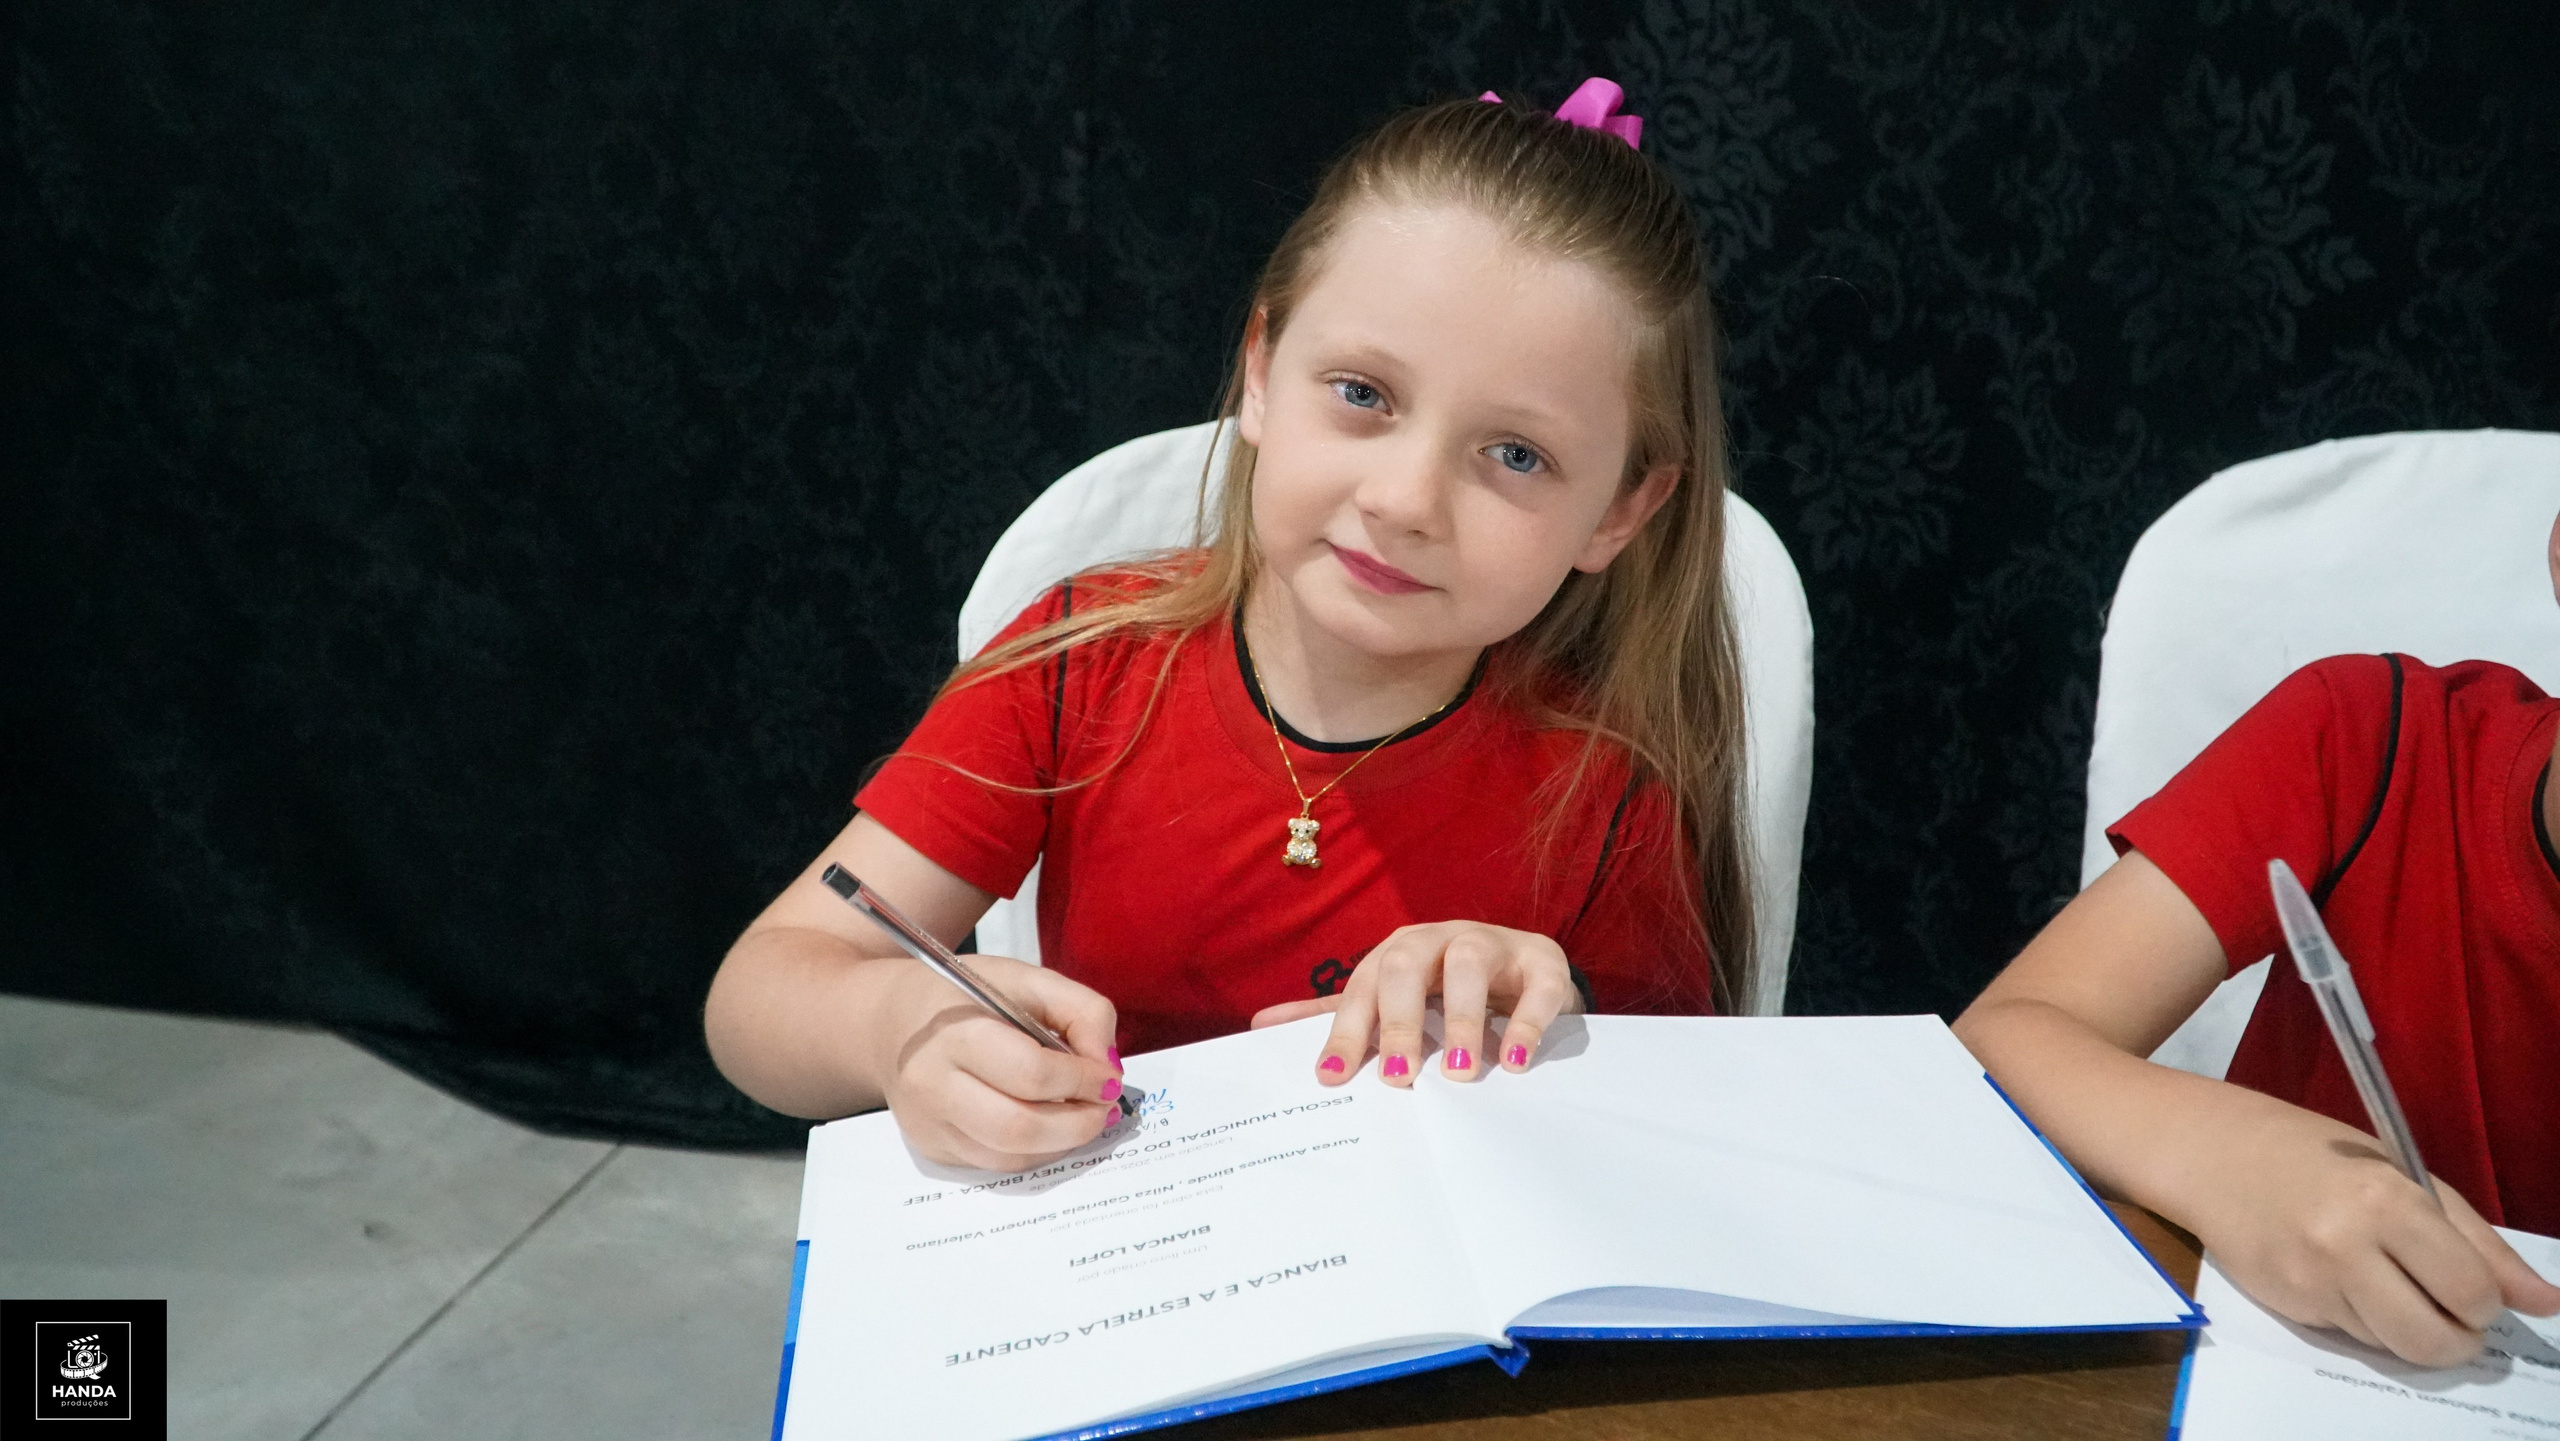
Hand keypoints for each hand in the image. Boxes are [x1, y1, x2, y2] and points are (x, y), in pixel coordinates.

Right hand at [867, 954, 1126, 1172]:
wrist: (890, 1022)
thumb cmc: (965, 997)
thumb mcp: (1026, 980)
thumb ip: (1081, 1010)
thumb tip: (1107, 1065)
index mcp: (954, 1032)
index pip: (1030, 1073)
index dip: (1081, 1081)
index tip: (1109, 1078)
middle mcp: (932, 1085)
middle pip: (1019, 1126)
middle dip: (1078, 1124)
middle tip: (1105, 1108)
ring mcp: (928, 1124)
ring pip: (1010, 1155)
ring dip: (1062, 1143)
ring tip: (1085, 1117)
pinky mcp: (932, 1150)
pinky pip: (996, 1164)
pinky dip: (1036, 1151)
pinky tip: (1051, 1126)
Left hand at [1250, 921, 1580, 1086]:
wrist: (1527, 969)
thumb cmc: (1448, 990)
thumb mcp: (1394, 999)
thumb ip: (1338, 1015)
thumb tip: (1261, 1027)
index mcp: (1398, 951)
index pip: (1363, 987)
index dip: (1346, 1031)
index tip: (1331, 1078)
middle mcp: (1440, 939)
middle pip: (1408, 965)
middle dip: (1399, 1021)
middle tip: (1397, 1078)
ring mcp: (1494, 945)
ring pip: (1469, 963)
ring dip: (1461, 1019)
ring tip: (1458, 1072)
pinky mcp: (1543, 963)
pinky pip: (1538, 986)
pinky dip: (1526, 1021)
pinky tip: (1513, 1062)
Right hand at [2186, 1111, 2559, 1365]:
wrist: (2215, 1154)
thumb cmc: (2318, 1154)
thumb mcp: (2403, 1176)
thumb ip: (2477, 1241)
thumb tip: (2542, 1301)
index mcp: (2389, 1200)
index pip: (2471, 1289)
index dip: (2485, 1302)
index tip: (2474, 1290)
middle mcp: (2348, 1243)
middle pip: (2435, 1338)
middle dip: (2457, 1338)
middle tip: (2450, 1313)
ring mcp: (2313, 1279)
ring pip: (2395, 1346)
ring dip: (2410, 1330)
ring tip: (2392, 1287)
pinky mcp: (2287, 1303)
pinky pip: (2353, 1336)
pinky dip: (2365, 1321)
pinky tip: (2345, 1279)